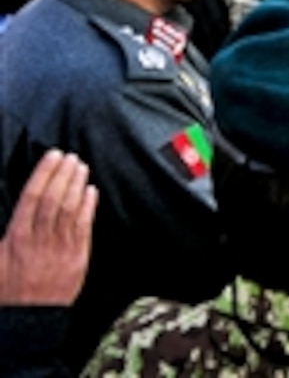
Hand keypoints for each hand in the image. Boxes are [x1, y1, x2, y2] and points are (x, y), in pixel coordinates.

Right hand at [0, 150, 97, 305]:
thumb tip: (16, 210)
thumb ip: (3, 235)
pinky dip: (89, 207)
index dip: (45, 173)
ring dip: (78, 185)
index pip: (33, 196)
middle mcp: (40, 239)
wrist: (28, 319)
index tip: (52, 156)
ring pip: (72, 209)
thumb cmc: (8, 290)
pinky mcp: (78, 257)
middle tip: (70, 157)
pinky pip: (85, 227)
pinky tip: (92, 192)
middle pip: (55, 198)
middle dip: (63, 174)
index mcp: (17, 237)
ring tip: (81, 167)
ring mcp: (62, 247)